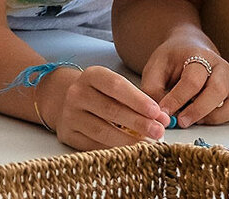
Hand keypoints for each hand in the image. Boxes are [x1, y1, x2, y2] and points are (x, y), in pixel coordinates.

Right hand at [40, 64, 168, 150]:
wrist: (66, 102)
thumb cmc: (101, 95)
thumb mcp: (115, 89)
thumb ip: (137, 101)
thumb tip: (161, 119)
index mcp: (91, 76)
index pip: (115, 86)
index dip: (137, 100)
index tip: (156, 112)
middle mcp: (77, 93)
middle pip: (110, 110)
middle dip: (138, 122)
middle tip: (158, 131)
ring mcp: (70, 114)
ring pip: (101, 130)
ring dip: (128, 140)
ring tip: (147, 144)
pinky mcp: (68, 133)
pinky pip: (93, 145)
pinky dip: (113, 149)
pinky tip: (129, 151)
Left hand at [140, 41, 228, 127]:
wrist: (188, 47)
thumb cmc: (172, 58)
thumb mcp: (155, 67)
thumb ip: (153, 90)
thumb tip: (162, 115)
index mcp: (199, 55)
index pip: (192, 80)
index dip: (177, 99)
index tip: (164, 112)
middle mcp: (220, 67)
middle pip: (217, 91)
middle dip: (197, 110)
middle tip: (180, 121)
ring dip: (212, 116)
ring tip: (192, 118)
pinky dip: (222, 118)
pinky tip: (203, 116)